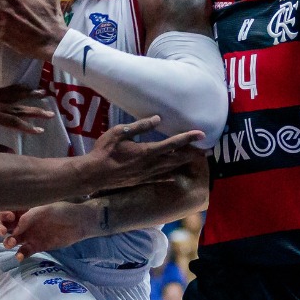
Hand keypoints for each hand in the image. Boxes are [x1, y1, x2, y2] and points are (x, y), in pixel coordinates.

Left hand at [0, 85, 52, 150]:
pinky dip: (17, 88)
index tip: (41, 131)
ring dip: (29, 94)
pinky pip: (5, 91)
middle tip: (52, 114)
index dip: (26, 126)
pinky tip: (26, 88)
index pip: (11, 121)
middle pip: (16, 107)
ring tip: (45, 92)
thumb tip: (12, 152)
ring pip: (12, 95)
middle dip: (35, 110)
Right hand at [0, 203, 93, 259]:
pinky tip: (20, 256)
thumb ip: (29, 217)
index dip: (3, 214)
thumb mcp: (45, 209)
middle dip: (0, 228)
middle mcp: (23, 221)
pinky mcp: (36, 246)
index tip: (9, 217)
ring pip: (12, 239)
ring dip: (8, 241)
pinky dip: (20, 254)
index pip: (6, 210)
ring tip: (12, 243)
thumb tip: (15, 227)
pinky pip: (24, 251)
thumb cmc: (62, 210)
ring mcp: (29, 234)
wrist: (78, 223)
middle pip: (5, 225)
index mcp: (24, 208)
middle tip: (2, 232)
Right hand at [86, 116, 205, 190]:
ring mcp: (147, 175)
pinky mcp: (141, 181)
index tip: (202, 134)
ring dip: (183, 163)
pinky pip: (160, 178)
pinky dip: (170, 176)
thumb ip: (140, 126)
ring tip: (194, 159)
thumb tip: (157, 119)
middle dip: (192, 154)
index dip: (188, 138)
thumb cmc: (105, 150)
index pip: (173, 144)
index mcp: (148, 151)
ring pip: (170, 169)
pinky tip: (175, 176)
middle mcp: (151, 164)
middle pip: (177, 159)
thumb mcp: (120, 132)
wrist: (95, 174)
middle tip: (205, 150)